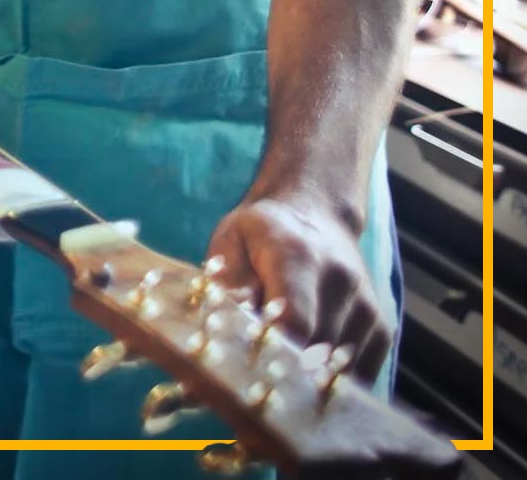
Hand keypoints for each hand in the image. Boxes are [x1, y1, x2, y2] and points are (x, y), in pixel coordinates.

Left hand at [206, 193, 393, 381]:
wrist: (315, 212)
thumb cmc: (260, 234)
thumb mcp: (230, 241)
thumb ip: (225, 284)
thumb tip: (214, 332)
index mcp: (297, 256)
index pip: (294, 321)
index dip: (271, 352)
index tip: (248, 367)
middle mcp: (341, 281)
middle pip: (315, 352)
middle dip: (283, 372)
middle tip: (255, 379)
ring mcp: (366, 306)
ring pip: (338, 371)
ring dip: (308, 381)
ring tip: (279, 371)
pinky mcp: (381, 328)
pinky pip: (360, 376)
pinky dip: (333, 383)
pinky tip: (307, 371)